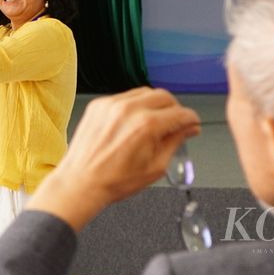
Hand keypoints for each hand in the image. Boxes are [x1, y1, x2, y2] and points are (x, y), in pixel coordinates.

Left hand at [27, 87, 200, 231]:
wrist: (81, 182)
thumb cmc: (113, 181)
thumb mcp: (155, 167)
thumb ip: (175, 142)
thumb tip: (189, 129)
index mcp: (146, 126)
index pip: (180, 113)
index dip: (191, 119)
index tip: (192, 123)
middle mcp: (129, 109)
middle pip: (164, 96)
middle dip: (175, 108)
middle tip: (176, 123)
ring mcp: (111, 104)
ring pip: (145, 92)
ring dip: (155, 104)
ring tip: (154, 124)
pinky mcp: (99, 105)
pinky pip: (125, 97)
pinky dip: (134, 106)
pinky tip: (133, 123)